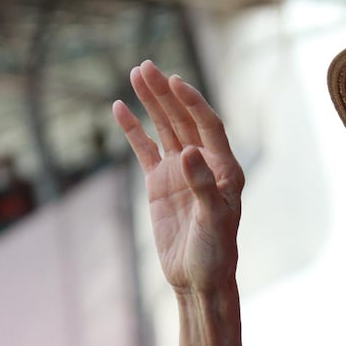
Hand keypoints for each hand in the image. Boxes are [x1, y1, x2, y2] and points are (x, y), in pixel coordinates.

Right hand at [112, 63, 244, 294]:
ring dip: (150, 102)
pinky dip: (133, 130)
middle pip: (182, 119)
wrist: (198, 278)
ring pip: (163, 128)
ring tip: (135, 74)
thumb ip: (202, 186)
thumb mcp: (213, 220)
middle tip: (145, 67)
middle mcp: (203, 163)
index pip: (208, 125)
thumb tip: (187, 152)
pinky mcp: (159, 183)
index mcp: (225, 168)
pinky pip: (144, 149)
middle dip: (165, 93)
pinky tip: (120, 108)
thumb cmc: (216, 253)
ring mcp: (179, 171)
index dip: (192, 102)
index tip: (174, 82)